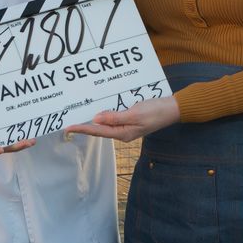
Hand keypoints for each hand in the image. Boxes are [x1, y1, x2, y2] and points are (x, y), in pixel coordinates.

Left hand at [65, 97, 179, 142]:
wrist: (173, 109)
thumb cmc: (156, 111)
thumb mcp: (134, 114)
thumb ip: (115, 117)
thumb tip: (96, 119)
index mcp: (123, 133)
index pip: (98, 131)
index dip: (82, 129)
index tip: (68, 127)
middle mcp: (123, 132)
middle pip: (100, 129)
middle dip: (85, 126)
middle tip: (69, 123)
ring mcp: (127, 126)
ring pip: (106, 123)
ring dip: (94, 120)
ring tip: (80, 115)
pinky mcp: (131, 119)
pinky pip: (114, 117)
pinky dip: (105, 114)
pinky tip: (100, 109)